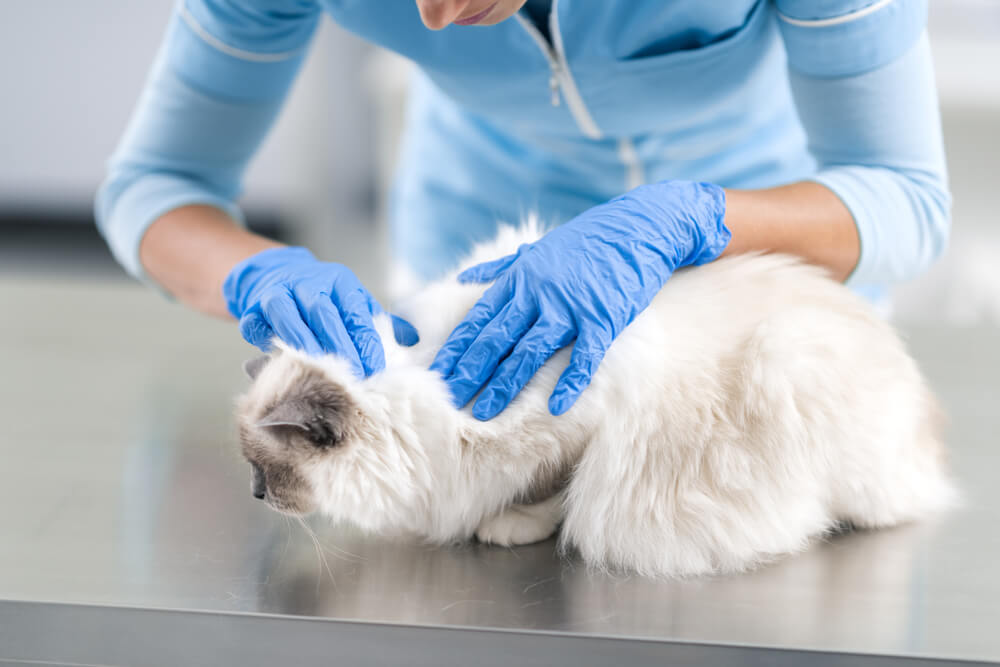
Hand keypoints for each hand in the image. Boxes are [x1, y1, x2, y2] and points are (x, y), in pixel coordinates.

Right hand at [223, 247, 417, 376]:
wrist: (274, 273)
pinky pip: (257, 325)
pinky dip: (263, 340)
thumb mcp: (352, 301)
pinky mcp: (254, 306)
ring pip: (291, 319)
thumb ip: (379, 322)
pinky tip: (278, 359)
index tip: (376, 368)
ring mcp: (279, 292)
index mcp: (340, 282)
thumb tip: (413, 339)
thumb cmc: (321, 296)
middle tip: (354, 378)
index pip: (356, 312)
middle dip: (339, 348)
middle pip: (324, 314)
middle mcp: (309, 283)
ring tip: (322, 375)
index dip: (366, 342)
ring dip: (306, 348)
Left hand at [430, 180, 728, 419]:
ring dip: (507, 384)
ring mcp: (570, 306)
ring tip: (487, 413)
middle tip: (449, 401)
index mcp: (519, 279)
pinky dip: (570, 381)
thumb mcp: (536, 248)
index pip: (479, 320)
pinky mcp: (603, 317)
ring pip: (531, 351)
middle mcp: (538, 293)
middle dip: (470, 372)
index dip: (457, 349)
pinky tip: (556, 406)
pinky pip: (584, 355)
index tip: (436, 374)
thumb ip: (498, 267)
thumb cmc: (585, 241)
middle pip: (497, 339)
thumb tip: (463, 277)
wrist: (638, 226)